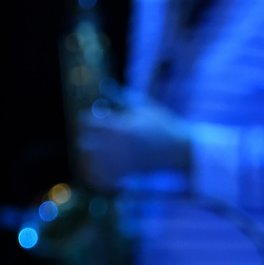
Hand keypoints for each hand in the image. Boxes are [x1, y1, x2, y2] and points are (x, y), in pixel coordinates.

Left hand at [78, 101, 192, 187]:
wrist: (179, 149)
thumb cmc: (163, 124)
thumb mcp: (145, 106)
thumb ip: (123, 97)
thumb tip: (106, 87)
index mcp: (120, 125)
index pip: (87, 122)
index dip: (85, 121)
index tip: (89, 121)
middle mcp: (118, 144)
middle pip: (84, 142)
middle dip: (86, 138)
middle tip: (90, 137)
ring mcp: (121, 160)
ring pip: (91, 162)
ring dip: (89, 156)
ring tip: (94, 154)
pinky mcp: (126, 173)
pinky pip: (103, 178)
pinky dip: (98, 175)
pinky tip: (101, 169)